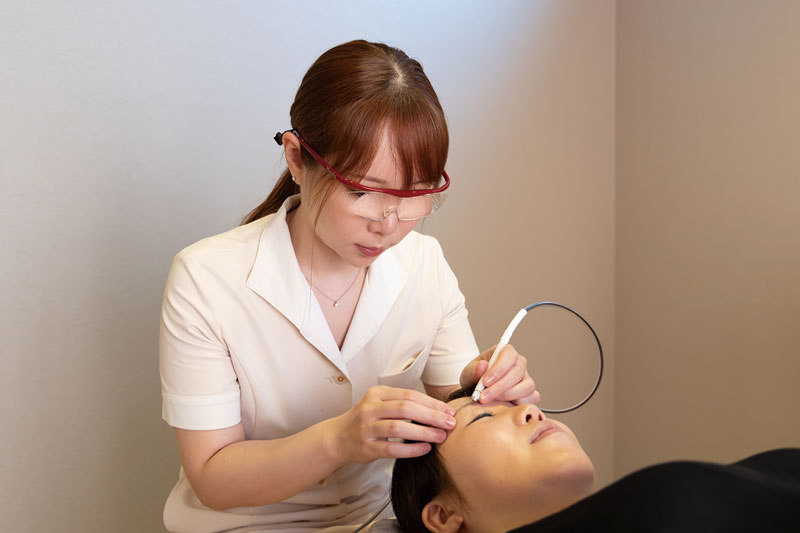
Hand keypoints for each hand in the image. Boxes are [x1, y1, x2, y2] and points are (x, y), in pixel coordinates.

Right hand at [331, 385, 456, 463]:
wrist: (338, 438)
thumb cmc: (366, 420)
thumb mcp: (380, 403)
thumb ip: (403, 403)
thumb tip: (438, 409)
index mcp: (377, 393)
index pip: (409, 395)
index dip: (431, 403)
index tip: (449, 410)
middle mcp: (370, 408)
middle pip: (406, 408)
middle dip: (432, 416)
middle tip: (450, 423)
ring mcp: (367, 428)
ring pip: (399, 427)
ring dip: (424, 432)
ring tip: (441, 436)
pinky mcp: (367, 447)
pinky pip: (392, 448)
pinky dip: (411, 449)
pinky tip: (425, 449)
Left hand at [460, 344, 539, 404]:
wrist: (478, 393)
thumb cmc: (475, 379)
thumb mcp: (468, 374)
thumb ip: (473, 370)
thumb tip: (482, 366)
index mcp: (505, 353)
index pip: (509, 355)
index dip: (499, 368)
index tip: (485, 381)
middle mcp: (519, 364)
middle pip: (517, 372)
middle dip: (499, 387)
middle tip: (484, 397)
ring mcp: (527, 379)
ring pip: (527, 386)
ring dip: (508, 396)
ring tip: (491, 401)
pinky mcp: (530, 393)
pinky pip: (532, 398)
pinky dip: (518, 404)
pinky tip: (504, 405)